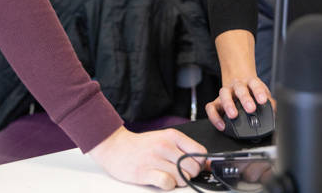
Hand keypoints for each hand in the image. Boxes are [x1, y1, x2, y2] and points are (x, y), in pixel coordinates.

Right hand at [88, 125, 206, 189]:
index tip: (192, 166)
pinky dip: (167, 185)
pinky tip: (161, 180)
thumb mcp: (165, 140)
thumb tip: (206, 163)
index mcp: (172, 136)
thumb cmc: (142, 146)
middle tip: (178, 173)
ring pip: (182, 178)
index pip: (200, 153)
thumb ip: (185, 149)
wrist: (115, 147)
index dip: (199, 163)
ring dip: (177, 181)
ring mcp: (155, 159)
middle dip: (189, 175)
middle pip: (193, 168)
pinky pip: (167, 183)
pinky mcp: (145, 172)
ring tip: (167, 175)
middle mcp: (165, 146)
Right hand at [204, 75, 273, 130]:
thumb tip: (275, 113)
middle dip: (245, 98)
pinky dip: (214, 116)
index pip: (255, 84)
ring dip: (228, 104)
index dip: (259, 92)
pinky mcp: (216, 101)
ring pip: (224, 94)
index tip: (263, 100)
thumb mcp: (263, 92)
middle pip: (240, 88)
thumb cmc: (252, 89)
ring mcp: (226, 92)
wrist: (238, 79)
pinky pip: (211, 107)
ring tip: (233, 115)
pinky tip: (221, 125)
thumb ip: (270, 102)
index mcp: (250, 82)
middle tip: (250, 108)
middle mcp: (237, 85)